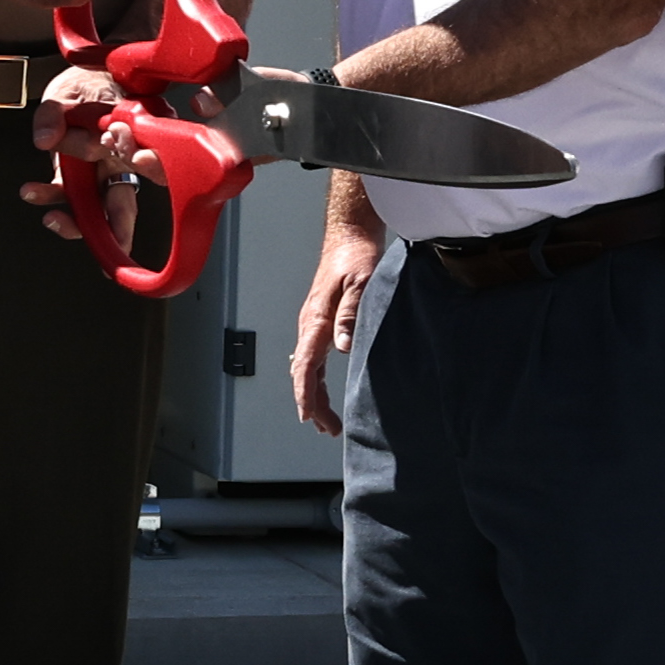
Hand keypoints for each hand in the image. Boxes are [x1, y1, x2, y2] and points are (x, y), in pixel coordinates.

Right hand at [289, 192, 386, 432]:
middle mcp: (309, 324)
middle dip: (312, 404)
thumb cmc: (356, 255)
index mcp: (316, 319)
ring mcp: (312, 323)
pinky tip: (321, 390)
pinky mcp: (320, 319)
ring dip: (314, 394)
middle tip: (327, 429)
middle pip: (303, 373)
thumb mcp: (361, 283)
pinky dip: (315, 379)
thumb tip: (343, 347)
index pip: (304, 366)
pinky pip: (312, 357)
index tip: (309, 417)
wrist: (349, 235)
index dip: (306, 395)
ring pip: (306, 367)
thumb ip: (351, 314)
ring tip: (325, 420)